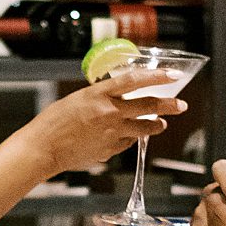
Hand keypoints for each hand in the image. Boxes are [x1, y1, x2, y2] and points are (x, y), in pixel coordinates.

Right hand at [27, 70, 188, 179]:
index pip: (135, 80)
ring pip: (144, 128)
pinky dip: (130, 139)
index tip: (172, 75)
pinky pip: (127, 143)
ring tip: (161, 124)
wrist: (44, 147)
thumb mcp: (78, 99)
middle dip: (169, 106)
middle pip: (148, 107)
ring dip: (156, 125)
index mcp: (99, 94)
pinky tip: (127, 138)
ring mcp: (112, 133)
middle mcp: (110, 112)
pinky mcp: (110, 150)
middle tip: (181, 105)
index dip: (157, 77)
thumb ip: (101, 98)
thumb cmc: (54, 121)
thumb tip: (118, 99)